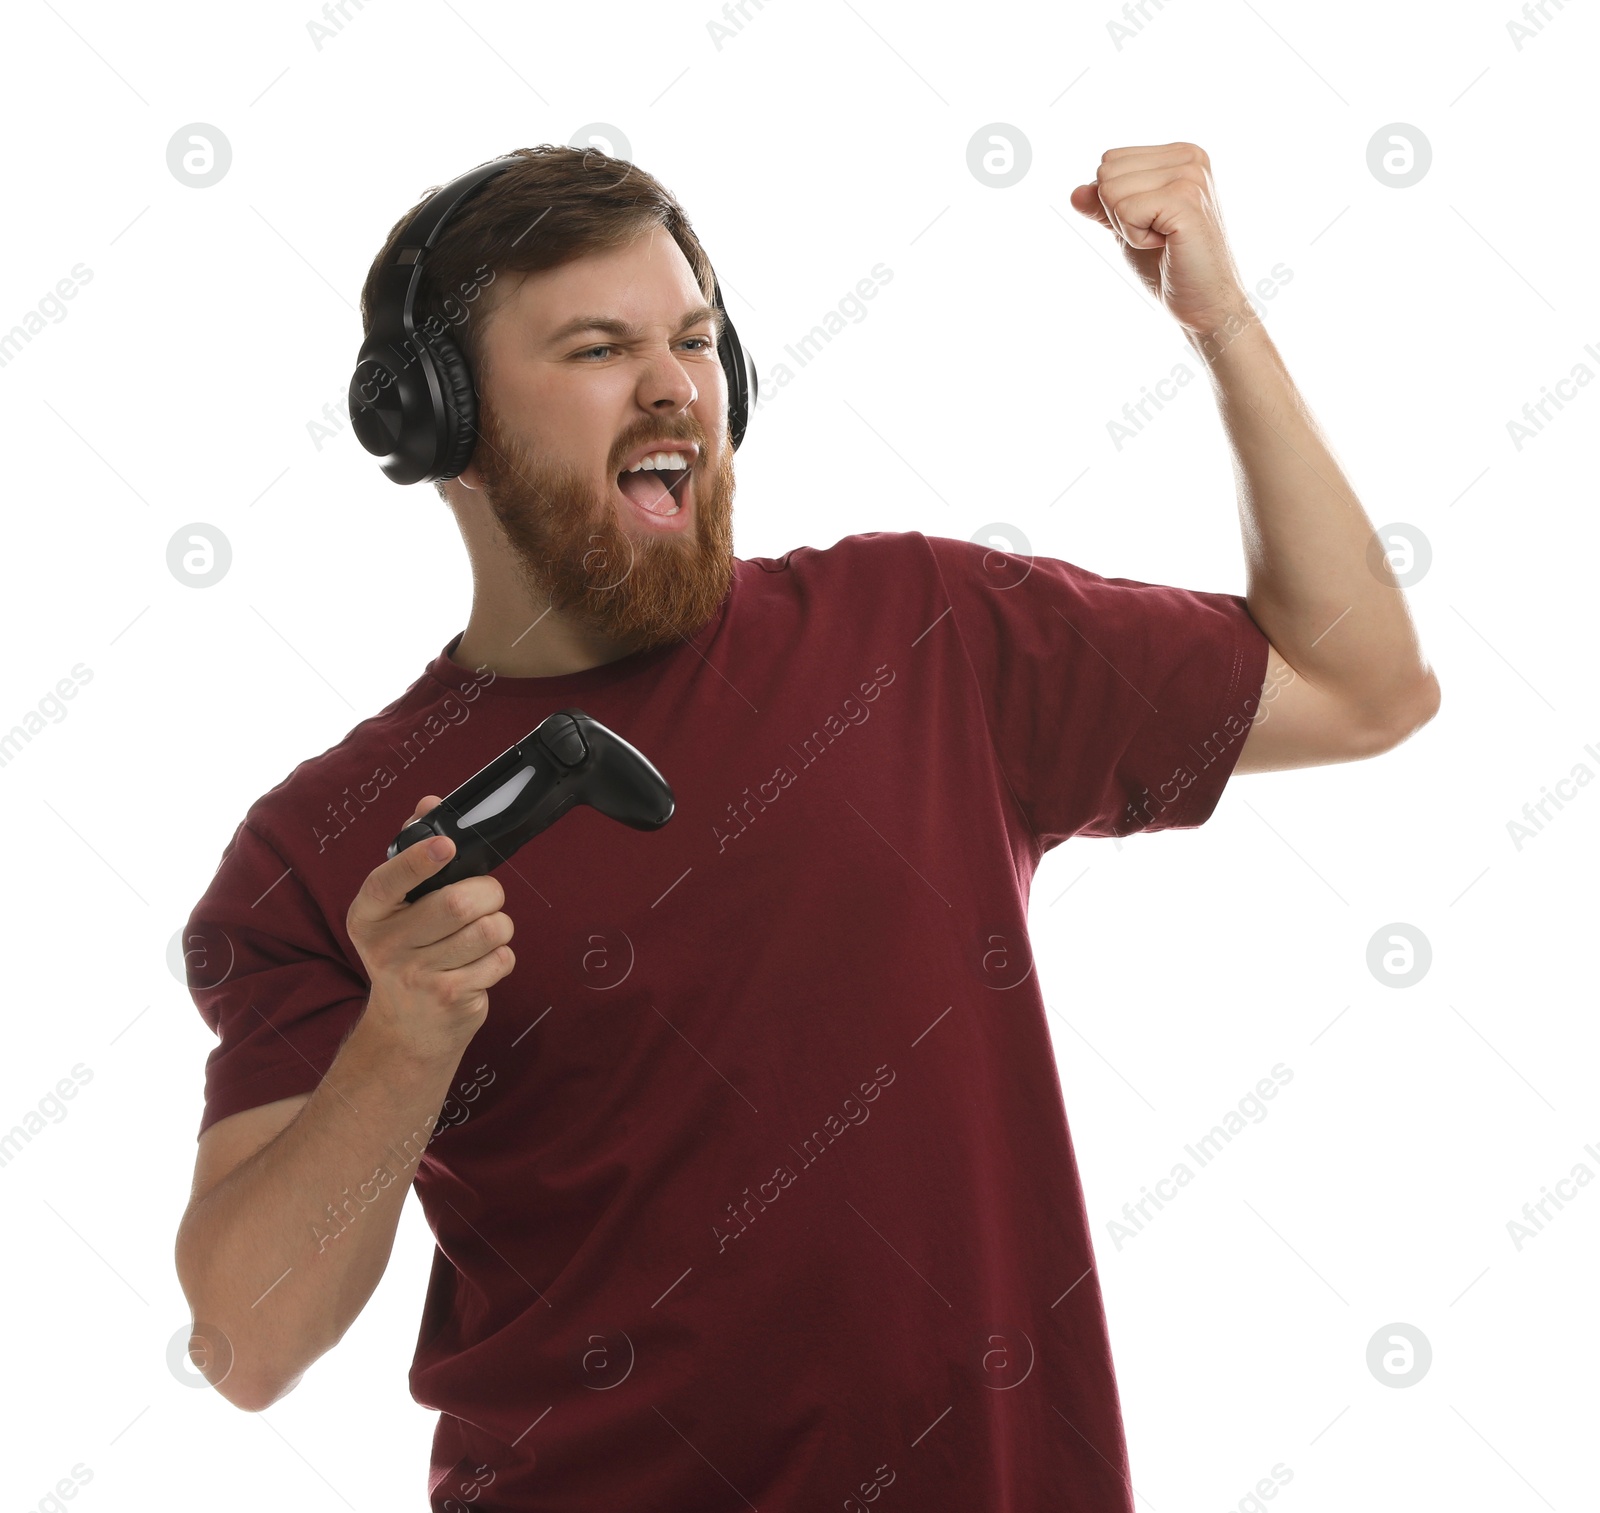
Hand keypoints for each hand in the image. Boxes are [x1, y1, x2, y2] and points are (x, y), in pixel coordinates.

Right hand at [346, 795, 515, 1061]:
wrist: (405, 1029)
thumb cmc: (407, 951)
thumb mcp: (396, 908)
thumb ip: (411, 852)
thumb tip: (430, 802)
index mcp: (368, 914)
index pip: (389, 880)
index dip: (420, 859)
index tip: (446, 845)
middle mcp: (386, 946)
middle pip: (459, 902)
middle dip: (489, 893)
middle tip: (488, 898)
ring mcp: (417, 976)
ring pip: (488, 930)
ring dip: (500, 926)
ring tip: (485, 933)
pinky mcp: (450, 998)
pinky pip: (500, 960)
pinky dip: (502, 957)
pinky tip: (481, 964)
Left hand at [1069, 143, 1248, 336]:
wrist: (1204, 302)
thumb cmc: (1169, 266)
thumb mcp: (1128, 227)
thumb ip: (1103, 205)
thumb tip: (1074, 193)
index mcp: (1178, 154)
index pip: (1110, 162)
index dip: (1115, 203)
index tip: (1151, 223)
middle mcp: (1188, 156)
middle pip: (1106, 173)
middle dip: (1118, 214)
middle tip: (1156, 235)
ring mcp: (1190, 175)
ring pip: (1111, 191)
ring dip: (1128, 228)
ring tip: (1163, 240)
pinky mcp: (1185, 200)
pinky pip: (1125, 211)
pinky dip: (1135, 238)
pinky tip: (1166, 245)